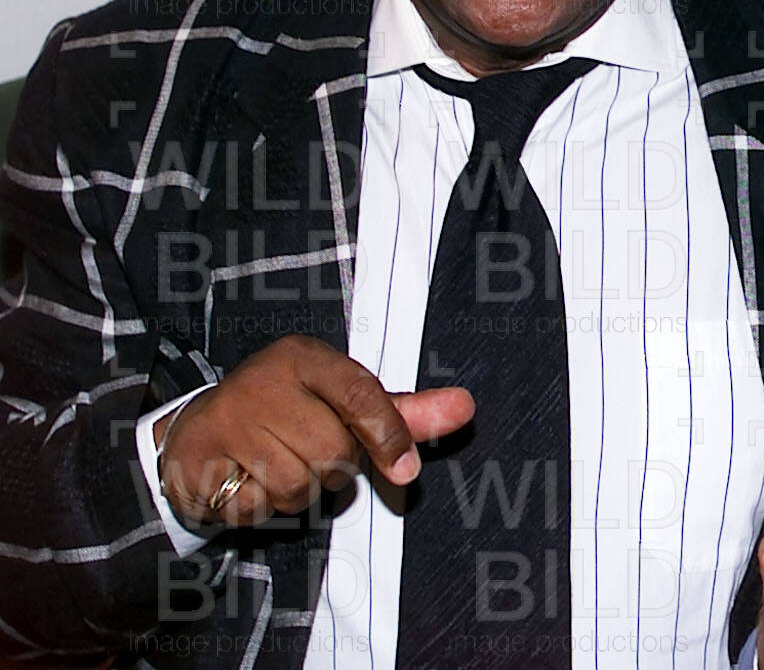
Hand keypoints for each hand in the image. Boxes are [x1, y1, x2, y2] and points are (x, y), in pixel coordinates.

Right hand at [154, 335, 473, 527]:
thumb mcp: (341, 402)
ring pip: (298, 486)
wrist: (199, 430)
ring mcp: (229, 417)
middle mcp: (265, 380)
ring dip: (297, 492)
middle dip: (332, 469)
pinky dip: (259, 506)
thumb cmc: (287, 414)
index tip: (406, 470)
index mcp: (305, 358)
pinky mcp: (201, 456)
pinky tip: (246, 479)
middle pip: (334, 452)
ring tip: (276, 465)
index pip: (360, 394)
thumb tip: (464, 407)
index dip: (389, 435)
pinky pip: (257, 506)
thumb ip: (401, 412)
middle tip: (308, 453)